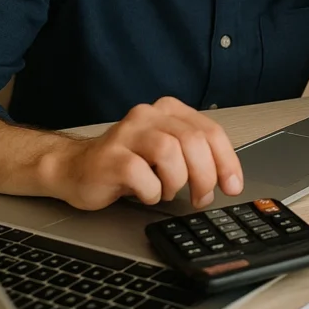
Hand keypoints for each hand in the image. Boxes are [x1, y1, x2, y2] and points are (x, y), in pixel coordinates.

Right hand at [46, 96, 243, 210]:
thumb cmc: (126, 163)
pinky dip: (151, 191)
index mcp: (168, 111)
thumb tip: (228, 179)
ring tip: (166, 191)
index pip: (210, 131)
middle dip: (205, 175)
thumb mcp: (167, 153)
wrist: (75, 169)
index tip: (233, 185)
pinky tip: (146, 194)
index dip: (227, 161)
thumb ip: (196, 156)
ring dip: (176, 181)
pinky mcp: (110, 156)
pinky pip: (142, 174)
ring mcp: (127, 133)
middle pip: (193, 141)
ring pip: (170, 152)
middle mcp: (148, 115)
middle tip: (201, 198)